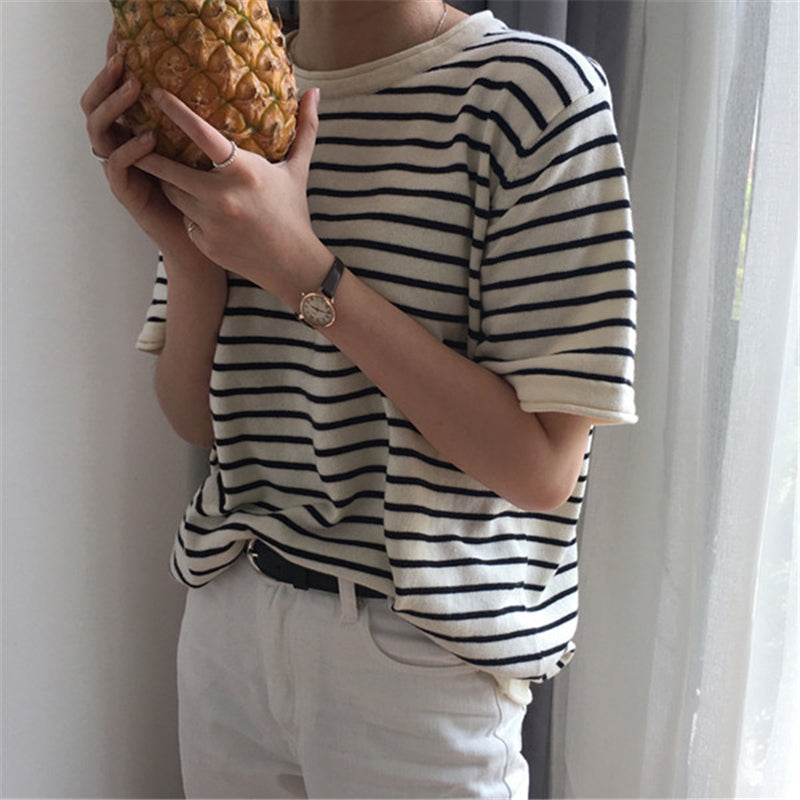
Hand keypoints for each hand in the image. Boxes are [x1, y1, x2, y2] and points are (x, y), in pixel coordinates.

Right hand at [79, 35, 194, 253]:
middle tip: (123, 60)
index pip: (113, 91)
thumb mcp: (198, 148)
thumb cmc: (201, 192)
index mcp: (132, 130)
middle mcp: (119, 145)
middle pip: (94, 104)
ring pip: (98, 129)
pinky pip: (116, 164)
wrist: (197, 236)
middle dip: (105, 79)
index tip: (122, 37)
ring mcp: (119, 168)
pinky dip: (129, 148)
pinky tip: (148, 138)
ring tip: (134, 89)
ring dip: (114, 105)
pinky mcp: (125, 191)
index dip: (112, 64)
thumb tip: (219, 81)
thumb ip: (195, 120)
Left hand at [134, 87, 330, 304]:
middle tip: (135, 140)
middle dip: (149, 155)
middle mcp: (222, 196)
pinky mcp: (205, 242)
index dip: (176, 112)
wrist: (293, 265)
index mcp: (244, 172)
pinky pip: (186, 221)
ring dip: (169, 184)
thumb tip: (315, 92)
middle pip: (169, 169)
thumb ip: (306, 130)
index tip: (155, 95)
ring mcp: (211, 222)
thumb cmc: (294, 213)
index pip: (202, 135)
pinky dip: (190, 215)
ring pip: (173, 195)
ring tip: (168, 175)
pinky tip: (201, 214)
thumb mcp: (299, 171)